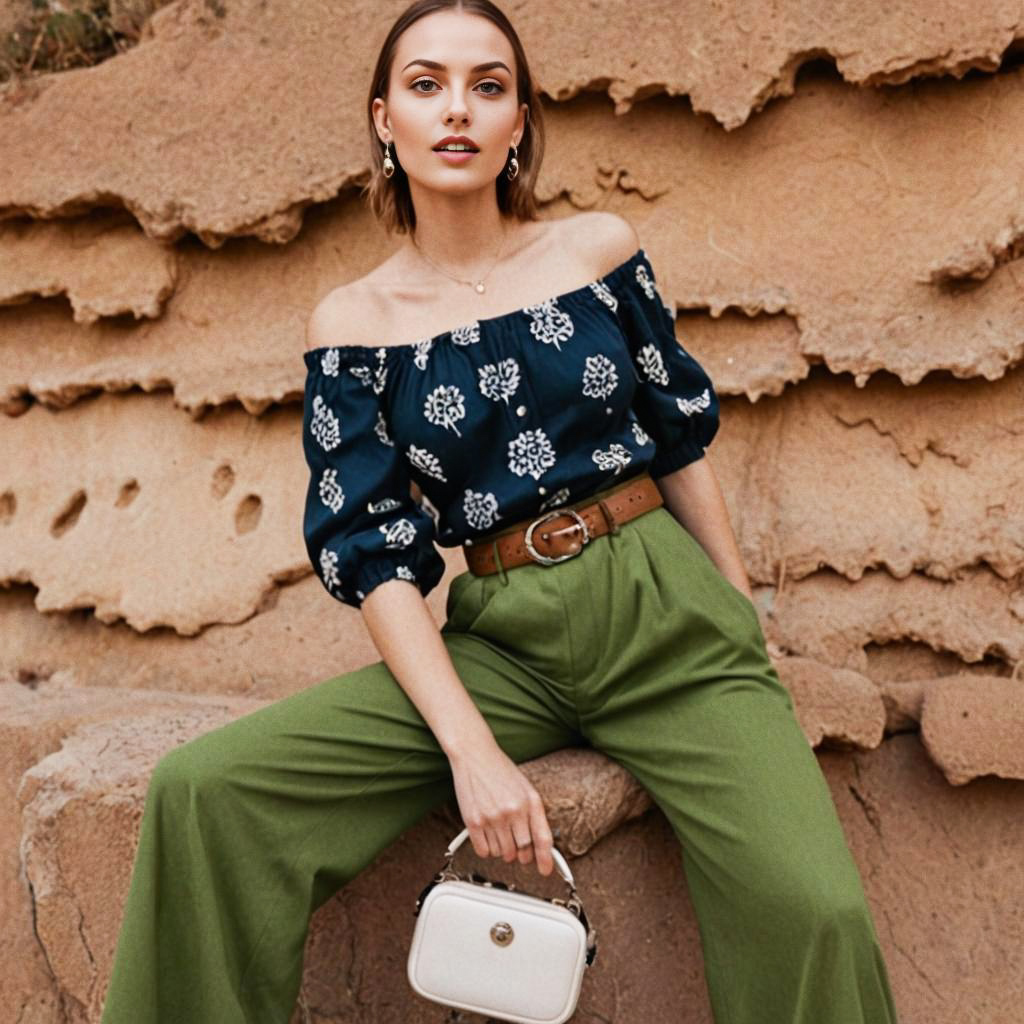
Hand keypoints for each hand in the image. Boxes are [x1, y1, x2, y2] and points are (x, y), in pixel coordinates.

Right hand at [447, 735, 555, 876]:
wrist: (475, 754)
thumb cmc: (500, 770)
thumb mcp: (525, 788)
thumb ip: (532, 814)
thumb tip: (537, 843)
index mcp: (531, 802)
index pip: (543, 839)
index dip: (546, 859)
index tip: (545, 870)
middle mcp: (514, 811)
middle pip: (522, 851)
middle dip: (520, 853)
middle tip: (515, 844)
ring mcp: (493, 817)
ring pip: (502, 853)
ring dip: (501, 849)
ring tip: (498, 830)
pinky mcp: (473, 821)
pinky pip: (484, 851)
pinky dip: (486, 848)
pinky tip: (486, 833)